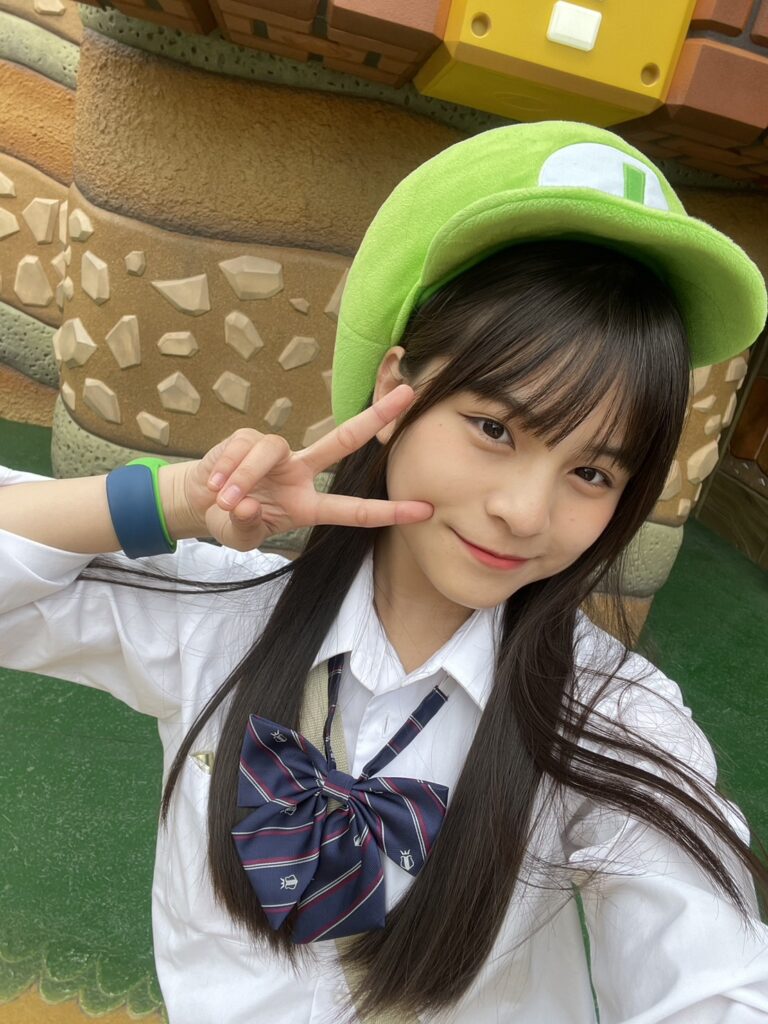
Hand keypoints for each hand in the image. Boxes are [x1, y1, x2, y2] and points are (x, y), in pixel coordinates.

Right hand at [183, 385, 432, 549]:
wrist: (201, 501)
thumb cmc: (232, 521)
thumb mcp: (240, 537)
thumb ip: (246, 527)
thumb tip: (245, 506)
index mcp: (307, 505)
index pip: (353, 509)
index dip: (388, 511)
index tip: (424, 510)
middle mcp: (300, 473)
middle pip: (343, 440)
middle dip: (375, 418)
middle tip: (408, 395)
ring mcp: (276, 453)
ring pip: (269, 450)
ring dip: (244, 477)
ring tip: (224, 499)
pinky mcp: (247, 437)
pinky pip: (240, 448)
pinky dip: (225, 470)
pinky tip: (214, 486)